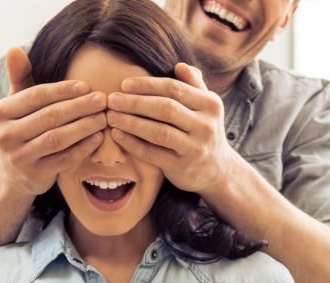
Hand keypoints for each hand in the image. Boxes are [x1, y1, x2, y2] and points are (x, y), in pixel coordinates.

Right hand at [0, 46, 109, 196]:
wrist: (14, 172)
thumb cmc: (22, 127)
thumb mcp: (17, 101)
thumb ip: (19, 75)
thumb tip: (13, 48)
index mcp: (0, 112)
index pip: (36, 96)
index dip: (62, 90)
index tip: (86, 86)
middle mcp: (5, 135)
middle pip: (49, 117)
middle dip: (79, 107)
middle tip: (102, 100)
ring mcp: (19, 158)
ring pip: (57, 138)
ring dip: (84, 126)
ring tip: (103, 117)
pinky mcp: (35, 175)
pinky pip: (64, 159)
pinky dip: (83, 148)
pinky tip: (98, 137)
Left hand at [106, 62, 238, 194]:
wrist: (218, 169)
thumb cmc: (203, 129)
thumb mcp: (205, 105)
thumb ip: (194, 84)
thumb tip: (179, 65)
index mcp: (210, 104)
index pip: (174, 88)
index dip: (147, 85)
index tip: (124, 84)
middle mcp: (206, 126)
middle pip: (165, 108)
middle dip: (135, 102)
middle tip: (112, 99)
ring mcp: (194, 148)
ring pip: (158, 132)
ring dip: (131, 122)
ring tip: (111, 116)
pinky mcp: (182, 167)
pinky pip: (153, 153)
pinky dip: (132, 143)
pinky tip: (117, 134)